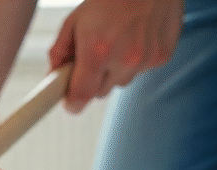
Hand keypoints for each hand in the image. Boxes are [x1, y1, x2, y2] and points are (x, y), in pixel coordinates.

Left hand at [49, 0, 183, 112]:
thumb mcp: (75, 19)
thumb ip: (60, 51)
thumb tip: (53, 75)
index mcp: (97, 52)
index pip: (81, 96)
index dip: (73, 102)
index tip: (70, 103)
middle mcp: (124, 60)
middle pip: (100, 92)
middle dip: (93, 79)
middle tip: (94, 56)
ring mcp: (146, 60)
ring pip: (121, 82)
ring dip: (115, 69)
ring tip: (118, 40)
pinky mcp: (162, 57)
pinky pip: (141, 70)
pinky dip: (136, 60)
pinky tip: (136, 37)